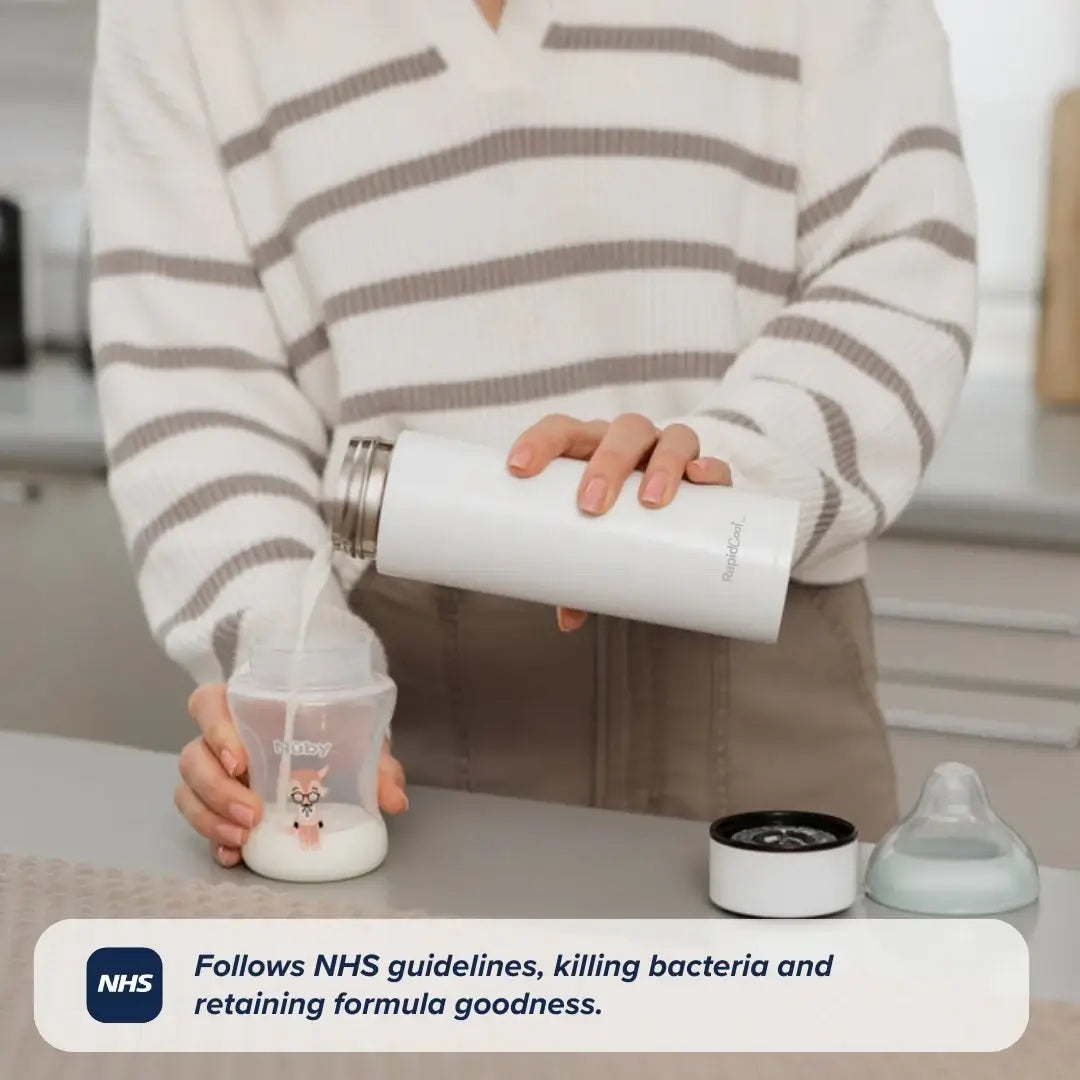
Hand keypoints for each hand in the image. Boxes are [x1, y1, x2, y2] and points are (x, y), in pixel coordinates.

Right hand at [178, 684, 408, 867]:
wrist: (339, 757)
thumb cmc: (338, 736)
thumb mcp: (358, 743)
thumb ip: (376, 765)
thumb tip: (394, 799)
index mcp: (247, 708)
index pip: (208, 704)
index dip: (215, 730)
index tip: (240, 760)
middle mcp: (223, 740)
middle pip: (192, 757)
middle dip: (215, 789)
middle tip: (251, 814)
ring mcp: (215, 774)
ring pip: (188, 791)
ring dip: (209, 818)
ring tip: (243, 837)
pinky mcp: (217, 805)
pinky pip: (200, 822)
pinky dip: (213, 840)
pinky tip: (232, 855)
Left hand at [506, 413, 731, 631]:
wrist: (671, 516)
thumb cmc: (615, 523)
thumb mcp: (595, 543)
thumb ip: (580, 575)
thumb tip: (568, 619)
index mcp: (591, 447)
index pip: (563, 429)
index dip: (540, 441)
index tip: (519, 469)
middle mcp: (631, 443)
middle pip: (621, 431)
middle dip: (605, 463)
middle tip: (591, 506)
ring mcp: (671, 454)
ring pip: (672, 437)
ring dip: (661, 464)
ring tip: (650, 502)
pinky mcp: (707, 475)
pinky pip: (714, 462)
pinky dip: (710, 467)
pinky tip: (701, 477)